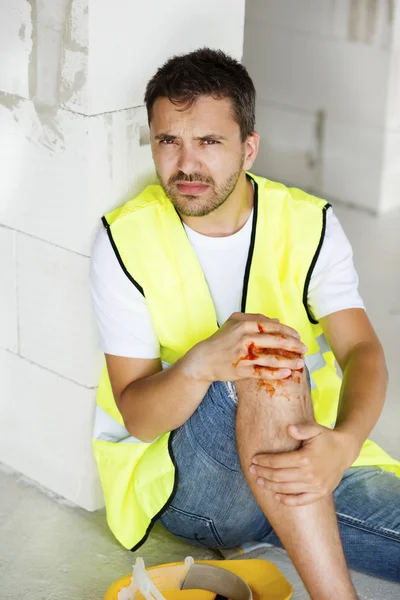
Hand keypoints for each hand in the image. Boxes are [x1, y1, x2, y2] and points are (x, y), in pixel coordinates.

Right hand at [185, 312, 306, 382]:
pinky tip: (287, 373)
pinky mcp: (241, 370)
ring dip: (289, 361)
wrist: (204, 359)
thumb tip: (277, 321)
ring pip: (272, 358)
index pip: (273, 327)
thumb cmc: (221, 340)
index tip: (298, 337)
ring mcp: (243, 355)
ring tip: (300, 363)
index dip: (289, 332)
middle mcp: (245, 338)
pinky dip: (276, 373)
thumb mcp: (234, 322)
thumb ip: (255, 318)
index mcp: (245, 324)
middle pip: (276, 341)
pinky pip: (262, 372)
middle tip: (304, 350)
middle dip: (294, 346)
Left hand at [250, 423, 357, 505]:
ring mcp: (315, 486)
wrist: (345, 450)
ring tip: (259, 482)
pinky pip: (301, 501)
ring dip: (270, 486)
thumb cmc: (326, 438)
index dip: (264, 461)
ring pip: (286, 489)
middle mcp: (310, 474)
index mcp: (305, 458)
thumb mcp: (315, 429)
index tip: (254, 459)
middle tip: (252, 470)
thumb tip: (288, 428)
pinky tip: (276, 497)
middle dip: (263, 473)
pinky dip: (287, 501)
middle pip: (278, 476)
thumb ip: (301, 429)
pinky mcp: (321, 493)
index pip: (278, 462)